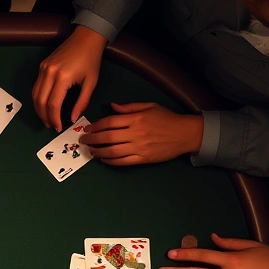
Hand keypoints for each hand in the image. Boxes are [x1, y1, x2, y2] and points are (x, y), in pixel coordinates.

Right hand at [33, 26, 106, 130]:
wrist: (86, 37)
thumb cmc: (91, 59)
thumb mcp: (91, 82)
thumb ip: (82, 102)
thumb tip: (73, 118)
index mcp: (63, 77)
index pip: (53, 104)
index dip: (54, 118)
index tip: (58, 127)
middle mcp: (49, 73)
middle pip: (40, 101)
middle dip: (44, 116)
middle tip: (51, 125)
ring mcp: (43, 69)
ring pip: (35, 95)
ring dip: (39, 109)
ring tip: (46, 118)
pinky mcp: (41, 66)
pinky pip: (36, 87)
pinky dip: (38, 98)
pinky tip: (44, 105)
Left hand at [79, 102, 202, 165]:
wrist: (186, 134)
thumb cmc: (167, 118)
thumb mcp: (150, 106)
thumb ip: (129, 107)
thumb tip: (112, 106)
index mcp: (136, 119)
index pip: (110, 122)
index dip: (96, 126)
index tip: (88, 128)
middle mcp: (136, 133)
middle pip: (107, 137)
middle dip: (92, 139)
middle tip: (83, 140)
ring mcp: (139, 147)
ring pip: (112, 151)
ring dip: (98, 151)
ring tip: (90, 150)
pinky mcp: (143, 159)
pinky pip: (122, 161)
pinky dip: (110, 161)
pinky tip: (103, 159)